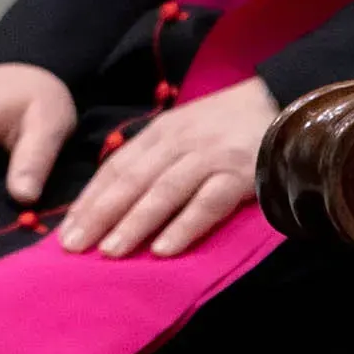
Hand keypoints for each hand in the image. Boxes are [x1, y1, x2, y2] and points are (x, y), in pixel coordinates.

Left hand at [60, 76, 277, 257]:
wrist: (287, 101)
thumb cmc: (231, 123)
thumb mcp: (188, 128)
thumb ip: (156, 156)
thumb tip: (113, 197)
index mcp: (165, 130)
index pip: (118, 165)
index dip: (91, 198)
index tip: (66, 230)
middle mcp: (183, 140)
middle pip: (134, 179)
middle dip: (101, 214)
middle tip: (74, 247)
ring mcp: (212, 155)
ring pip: (165, 191)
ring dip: (135, 222)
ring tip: (111, 252)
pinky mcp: (241, 172)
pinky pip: (208, 202)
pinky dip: (185, 225)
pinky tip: (165, 249)